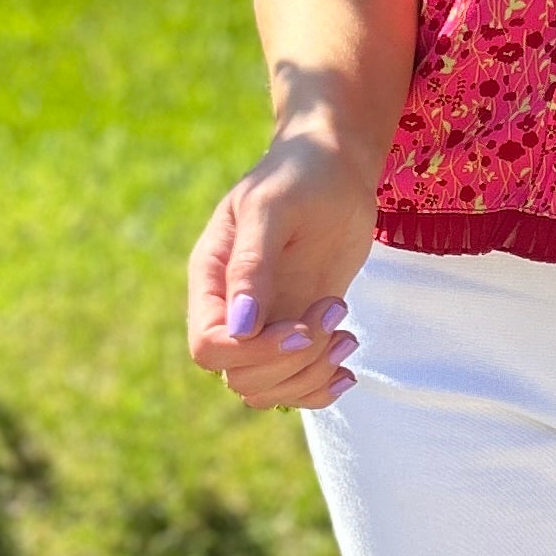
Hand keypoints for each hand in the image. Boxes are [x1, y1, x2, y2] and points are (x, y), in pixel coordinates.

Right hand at [186, 127, 377, 409]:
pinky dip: (321, 387)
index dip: (253, 353)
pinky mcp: (297, 329)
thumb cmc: (300, 174)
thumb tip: (241, 327)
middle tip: (334, 312)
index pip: (208, 346)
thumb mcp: (271, 209)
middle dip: (292, 362)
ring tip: (346, 334)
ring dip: (310, 376)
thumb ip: (251, 265)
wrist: (336, 166)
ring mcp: (264, 323)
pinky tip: (348, 364)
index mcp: (211, 278)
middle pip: (238, 376)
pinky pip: (295, 385)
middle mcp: (231, 308)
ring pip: (266, 389)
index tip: (301, 331)